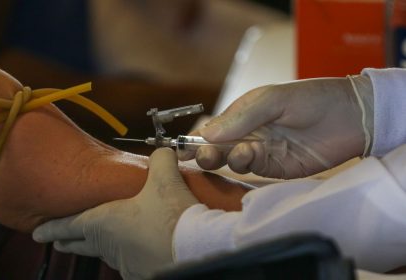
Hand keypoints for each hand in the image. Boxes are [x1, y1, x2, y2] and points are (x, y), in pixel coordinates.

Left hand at [32, 148, 198, 279]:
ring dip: (101, 248)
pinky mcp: (144, 274)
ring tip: (101, 243)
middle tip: (58, 243)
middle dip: (68, 242)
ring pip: (107, 254)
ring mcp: (126, 264)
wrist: (195, 249)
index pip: (67, 227)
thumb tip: (163, 151)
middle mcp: (109, 246)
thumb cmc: (172, 215)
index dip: (50, 228)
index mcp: (104, 223)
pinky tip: (138, 250)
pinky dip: (129, 255)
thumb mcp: (164, 178)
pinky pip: (130, 263)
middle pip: (81, 245)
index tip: (36, 233)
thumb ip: (160, 160)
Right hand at [179, 76, 372, 177]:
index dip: (195, 137)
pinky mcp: (274, 168)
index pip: (212, 128)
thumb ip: (242, 116)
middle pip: (216, 148)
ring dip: (223, 159)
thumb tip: (208, 133)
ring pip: (230, 160)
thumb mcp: (273, 98)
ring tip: (229, 151)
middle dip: (204, 153)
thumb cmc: (312, 98)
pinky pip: (251, 169)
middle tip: (200, 155)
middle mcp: (247, 134)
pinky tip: (247, 154)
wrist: (351, 117)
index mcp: (242, 114)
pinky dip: (243, 164)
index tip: (181, 146)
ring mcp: (260, 152)